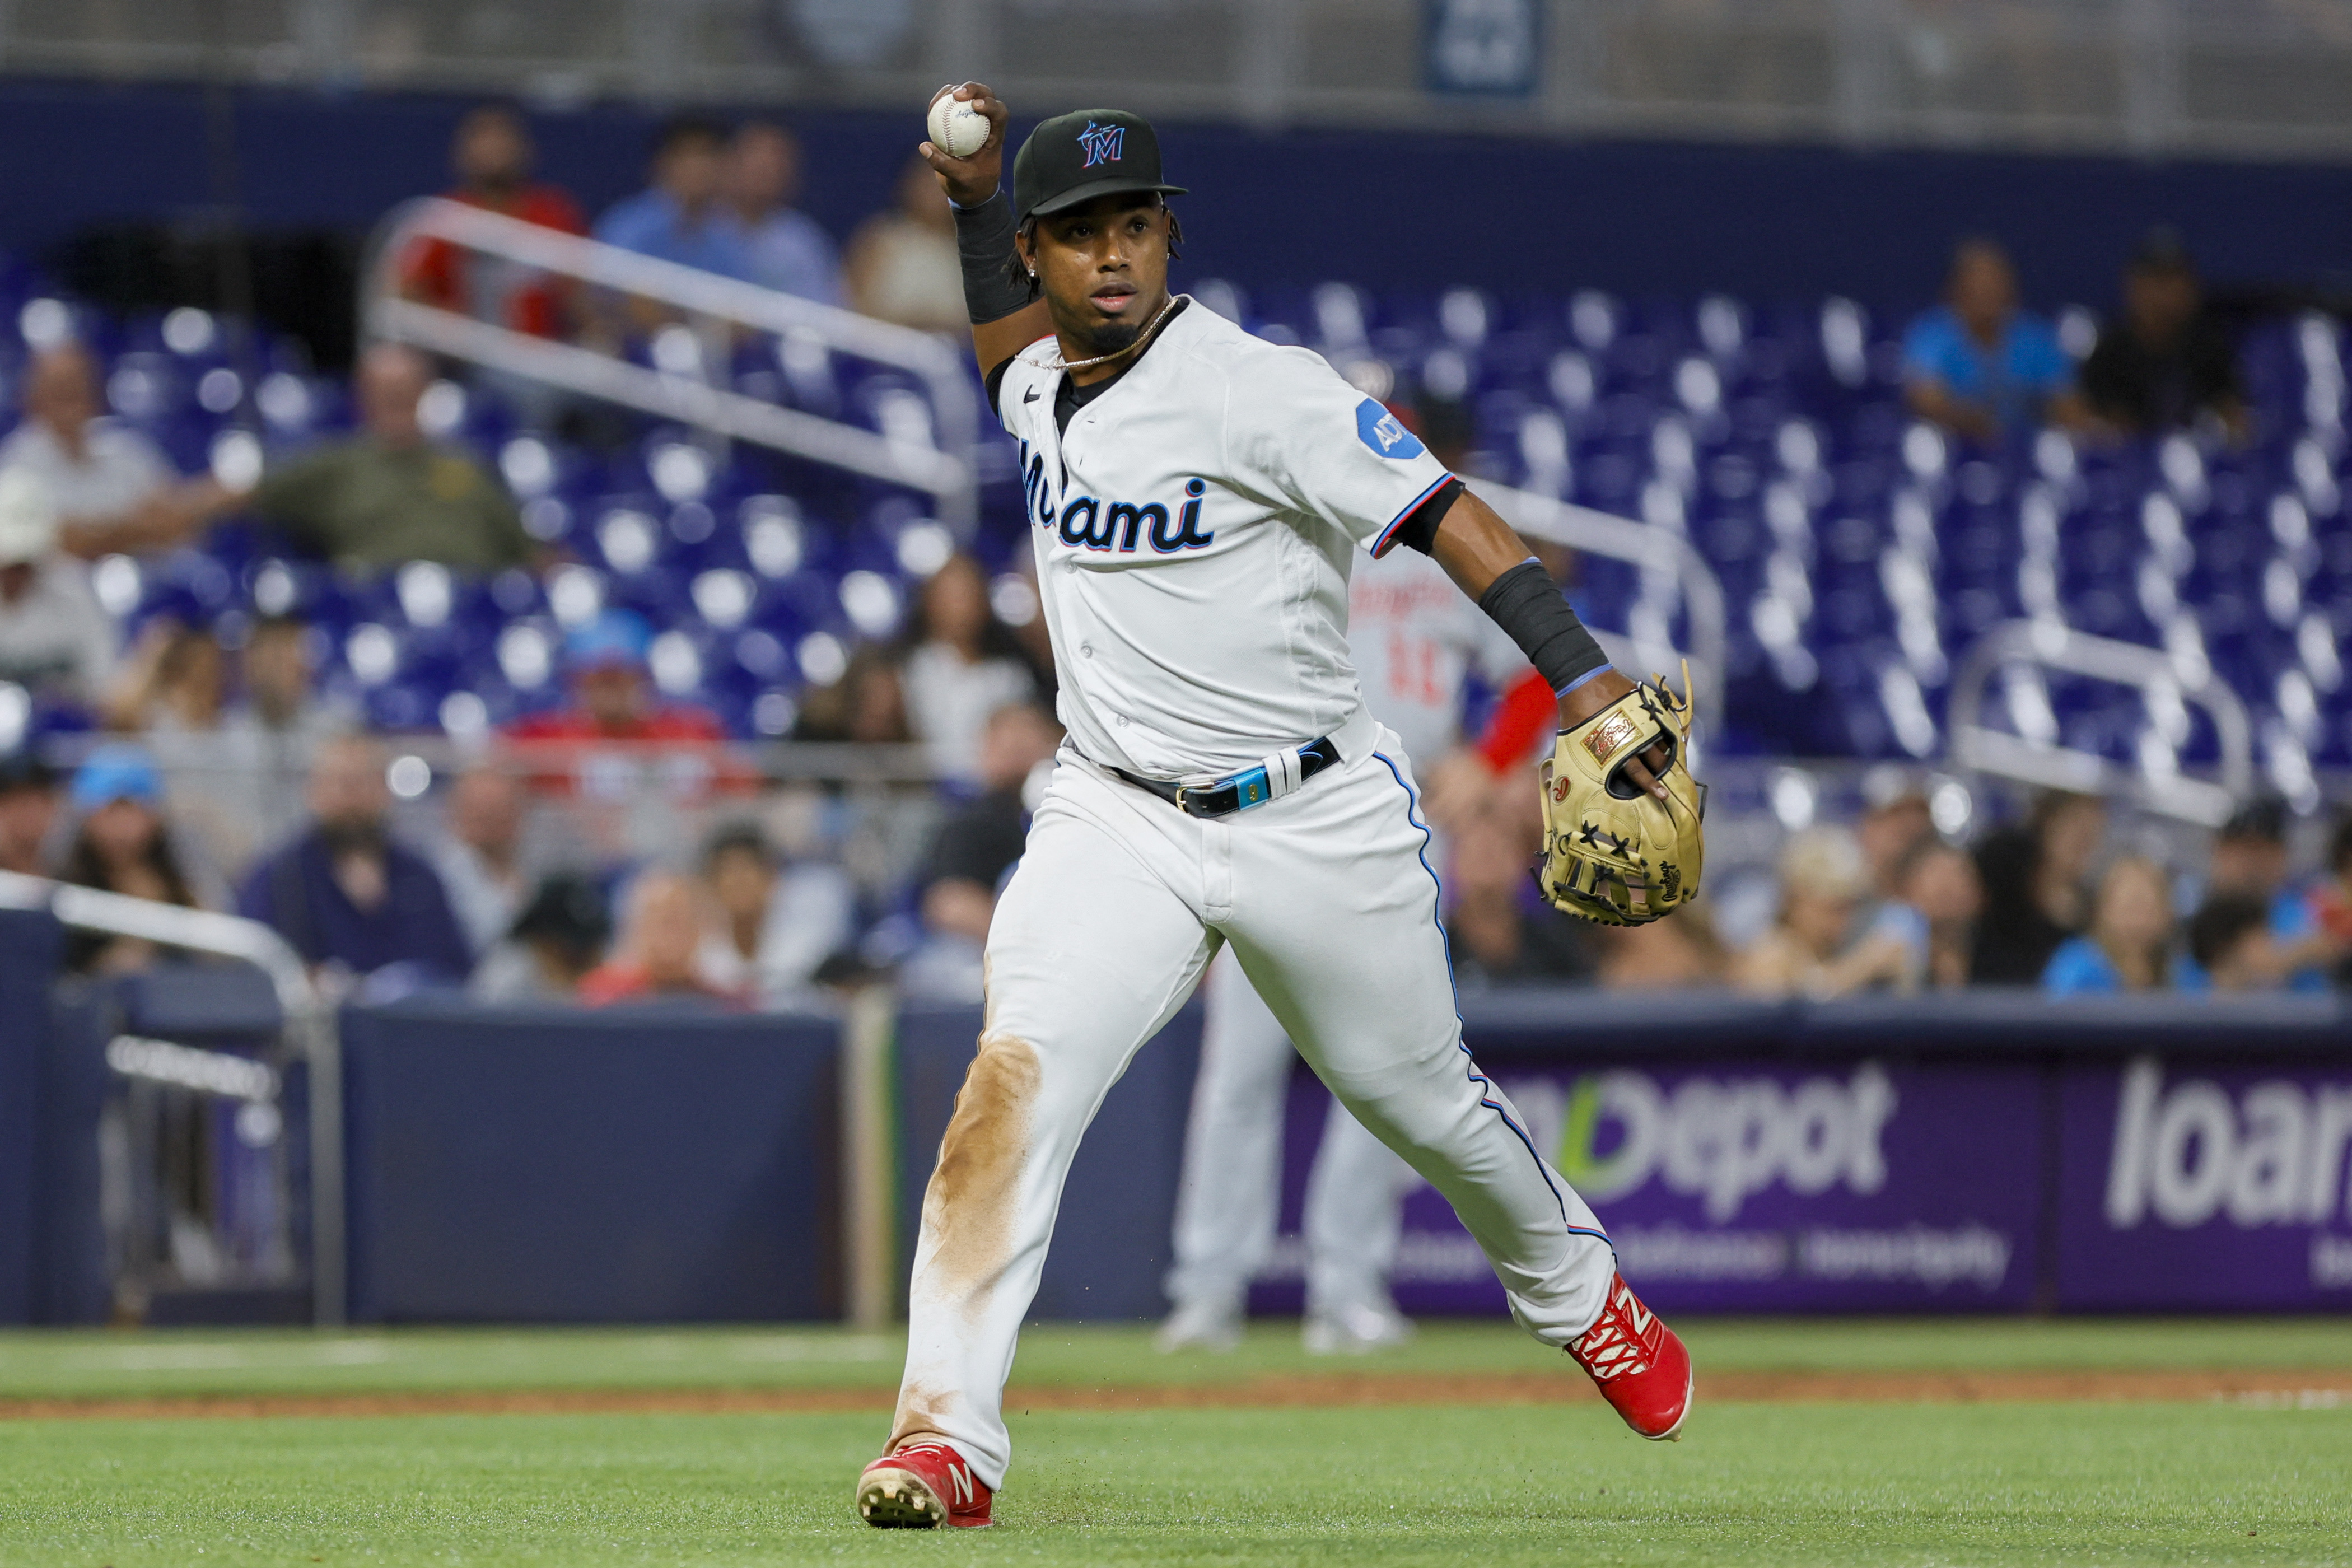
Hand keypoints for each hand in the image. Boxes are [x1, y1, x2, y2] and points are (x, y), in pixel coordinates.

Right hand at [922, 82, 1009, 208]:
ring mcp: (973, 119)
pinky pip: (951, 106)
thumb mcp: (959, 178)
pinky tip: (932, 105)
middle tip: (957, 94)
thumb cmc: (970, 186)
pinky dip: (942, 102)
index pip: (999, 114)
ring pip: (969, 96)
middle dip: (974, 89)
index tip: (975, 106)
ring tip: (945, 95)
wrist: (968, 190)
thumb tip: (924, 146)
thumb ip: (943, 164)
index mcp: (995, 135)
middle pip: (986, 96)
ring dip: (956, 90)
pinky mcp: (959, 121)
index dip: (990, 104)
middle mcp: (987, 123)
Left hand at [1557, 670, 1670, 802]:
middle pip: (1657, 760)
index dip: (1651, 785)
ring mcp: (1642, 718)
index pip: (1638, 773)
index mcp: (1616, 748)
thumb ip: (1582, 760)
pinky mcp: (1647, 704)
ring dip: (1668, 753)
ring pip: (1663, 742)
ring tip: (1673, 763)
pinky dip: (1667, 732)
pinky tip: (1670, 740)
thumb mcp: (1573, 742)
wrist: (1582, 678)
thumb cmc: (1575, 712)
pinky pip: (1663, 722)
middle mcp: (1633, 735)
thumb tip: (1572, 779)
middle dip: (1665, 772)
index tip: (1662, 795)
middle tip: (1673, 782)